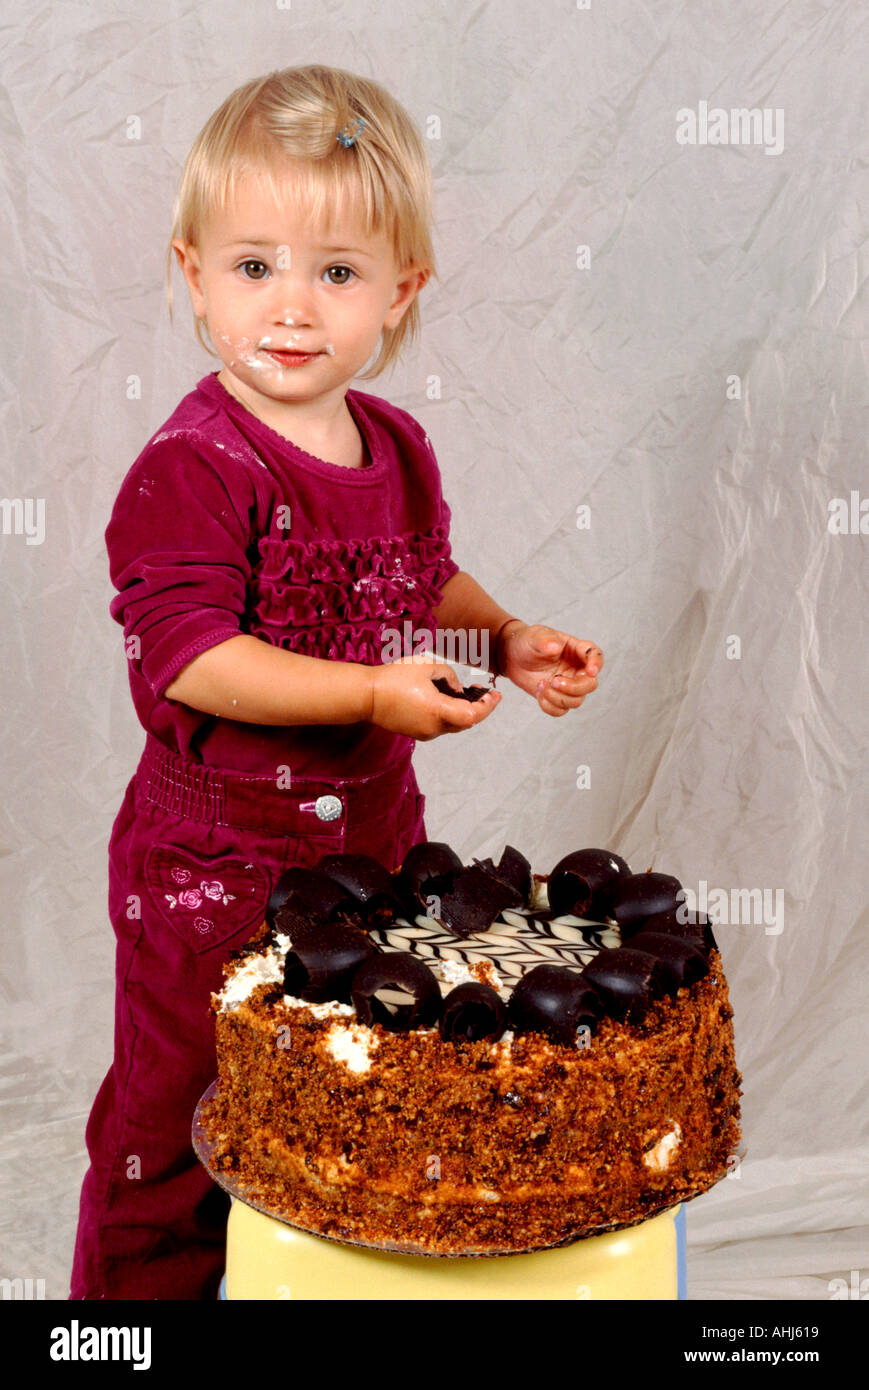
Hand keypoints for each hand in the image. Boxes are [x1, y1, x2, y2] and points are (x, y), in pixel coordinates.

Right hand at [368, 655, 501, 739]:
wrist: (367, 695)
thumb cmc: (394, 678)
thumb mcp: (426, 666)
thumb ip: (449, 675)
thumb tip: (458, 688)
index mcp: (438, 710)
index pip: (474, 715)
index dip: (488, 706)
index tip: (495, 694)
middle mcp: (434, 727)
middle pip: (466, 722)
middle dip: (479, 707)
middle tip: (485, 692)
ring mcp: (424, 733)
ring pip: (453, 725)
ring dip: (463, 711)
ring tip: (465, 692)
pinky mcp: (416, 732)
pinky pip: (439, 725)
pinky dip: (448, 714)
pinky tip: (445, 699)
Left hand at [497, 622, 602, 716]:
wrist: (513, 656)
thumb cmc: (528, 641)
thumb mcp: (535, 636)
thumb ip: (546, 640)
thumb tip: (555, 647)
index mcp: (577, 650)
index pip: (595, 655)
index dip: (597, 664)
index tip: (591, 671)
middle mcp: (577, 669)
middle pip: (590, 685)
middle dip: (574, 687)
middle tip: (554, 681)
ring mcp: (568, 685)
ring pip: (576, 701)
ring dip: (558, 697)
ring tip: (541, 685)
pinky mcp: (557, 697)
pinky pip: (561, 710)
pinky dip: (549, 706)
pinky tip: (539, 694)